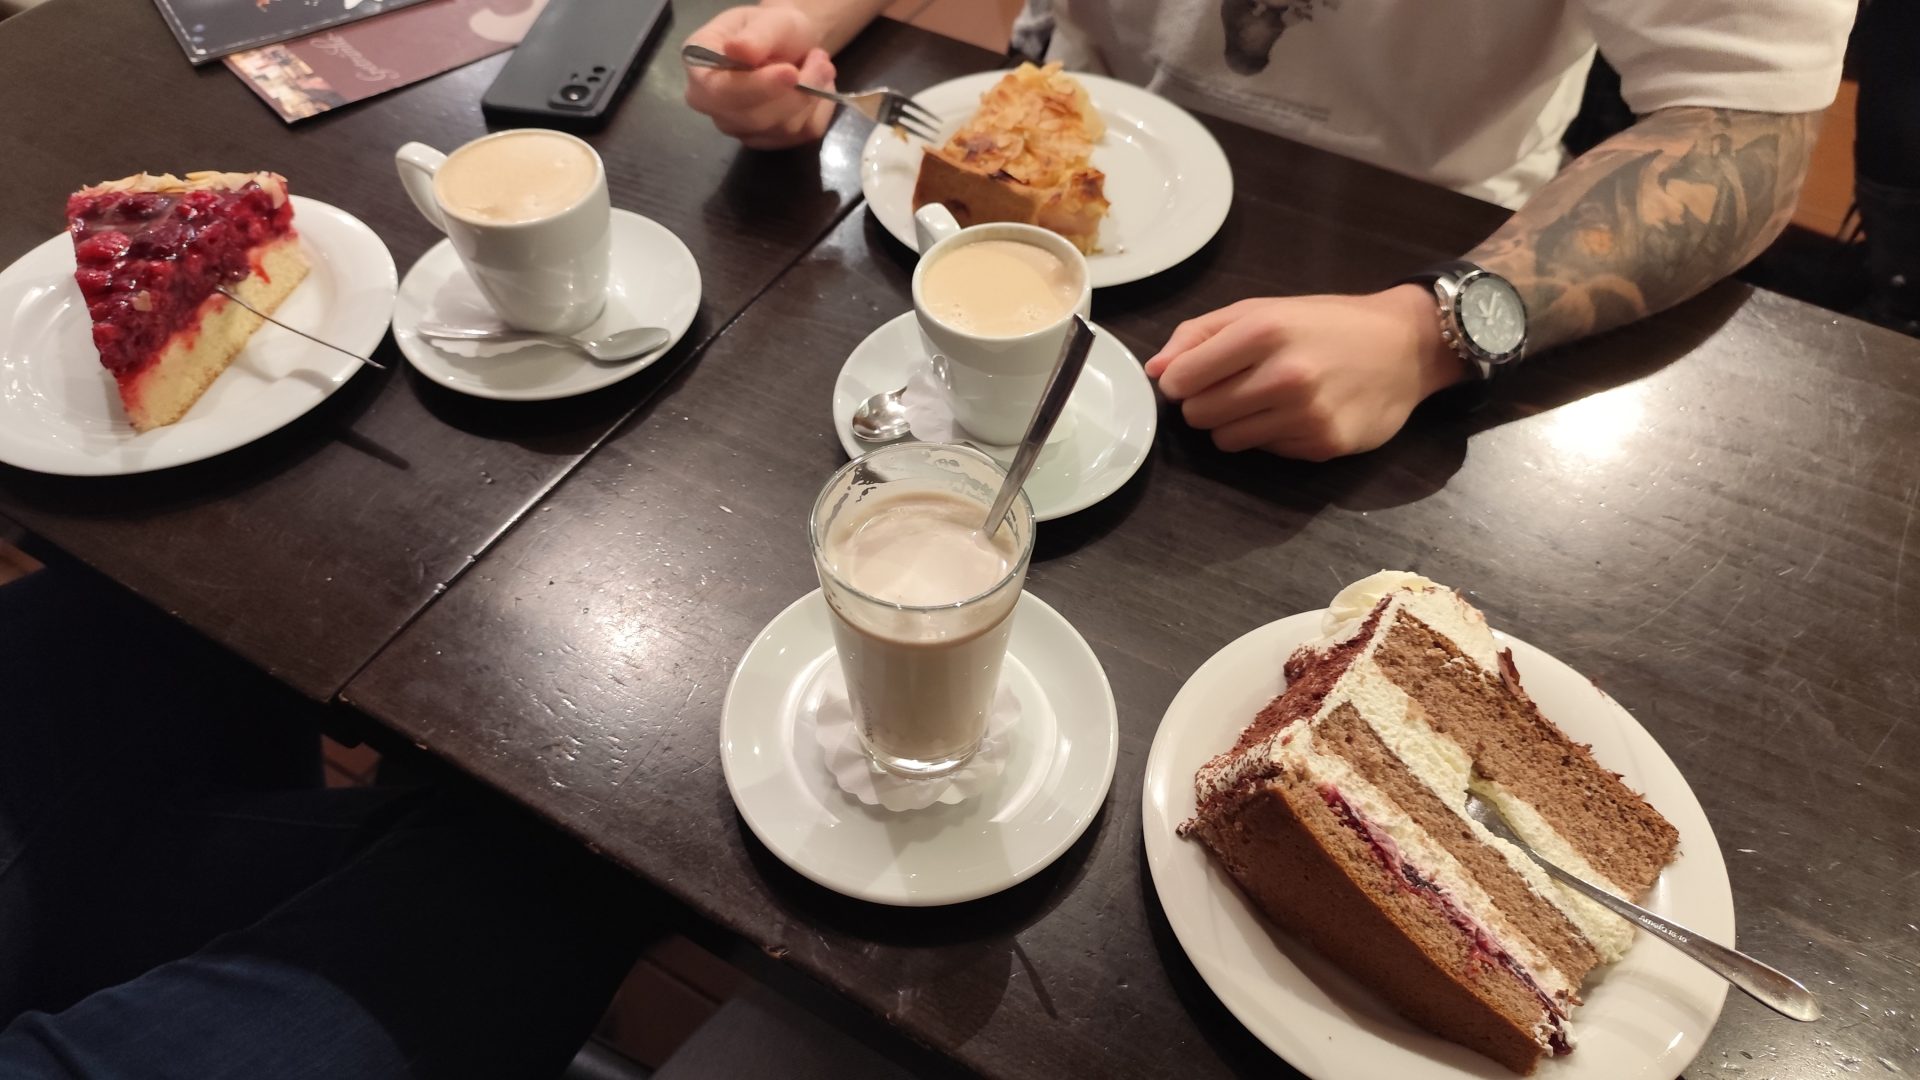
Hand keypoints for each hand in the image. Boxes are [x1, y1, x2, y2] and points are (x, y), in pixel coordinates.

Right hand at [683, 6, 836, 149]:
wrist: (788, 44)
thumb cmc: (770, 28)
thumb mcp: (766, 20)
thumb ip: (755, 37)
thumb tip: (737, 50)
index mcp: (700, 71)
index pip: (720, 93)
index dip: (757, 87)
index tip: (790, 72)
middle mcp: (712, 107)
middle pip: (753, 118)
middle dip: (795, 92)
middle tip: (820, 58)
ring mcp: (740, 129)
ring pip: (783, 128)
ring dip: (812, 95)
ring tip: (818, 63)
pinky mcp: (771, 142)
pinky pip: (804, 134)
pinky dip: (820, 108)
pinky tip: (817, 86)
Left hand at [1142, 286, 1469, 460]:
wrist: (1407, 346)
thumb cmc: (1326, 324)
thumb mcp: (1263, 310)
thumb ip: (1201, 334)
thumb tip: (1156, 370)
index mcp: (1263, 331)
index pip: (1181, 379)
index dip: (1179, 381)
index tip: (1194, 376)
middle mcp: (1284, 375)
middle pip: (1198, 414)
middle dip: (1205, 403)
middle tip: (1234, 387)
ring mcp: (1305, 415)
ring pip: (1226, 440)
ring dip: (1234, 423)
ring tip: (1265, 400)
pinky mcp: (1322, 445)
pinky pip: (1265, 452)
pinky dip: (1271, 437)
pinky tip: (1297, 413)